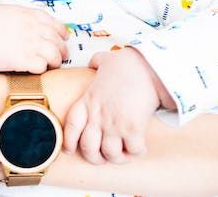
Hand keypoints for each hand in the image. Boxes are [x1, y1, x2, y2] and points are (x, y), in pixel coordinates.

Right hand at [0, 5, 68, 73]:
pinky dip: (42, 69)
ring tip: (52, 66)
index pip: (54, 23)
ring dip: (55, 61)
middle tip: (61, 56)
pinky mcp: (24, 60)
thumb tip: (28, 23)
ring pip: (55, 55)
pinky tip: (36, 70)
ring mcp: (30, 44)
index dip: (61, 32)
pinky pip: (43, 67)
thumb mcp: (5, 11)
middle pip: (58, 40)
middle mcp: (33, 28)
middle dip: (62, 49)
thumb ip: (21, 17)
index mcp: (28, 14)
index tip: (63, 37)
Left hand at [62, 49, 161, 163]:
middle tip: (104, 157)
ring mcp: (114, 124)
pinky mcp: (132, 128)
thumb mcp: (105, 60)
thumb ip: (97, 63)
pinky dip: (137, 152)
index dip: (68, 142)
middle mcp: (98, 116)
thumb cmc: (129, 63)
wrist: (149, 66)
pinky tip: (140, 147)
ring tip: (124, 154)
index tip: (71, 149)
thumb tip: (95, 62)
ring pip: (110, 154)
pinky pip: (132, 150)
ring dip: (118, 158)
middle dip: (96, 158)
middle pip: (88, 148)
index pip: (71, 127)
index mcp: (88, 101)